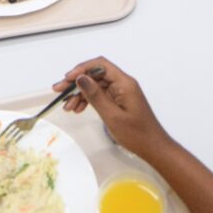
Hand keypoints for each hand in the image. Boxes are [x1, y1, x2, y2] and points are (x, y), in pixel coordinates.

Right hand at [55, 57, 170, 157]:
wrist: (153, 147)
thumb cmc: (137, 134)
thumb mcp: (112, 116)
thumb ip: (95, 96)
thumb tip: (81, 78)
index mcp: (124, 83)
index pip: (100, 65)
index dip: (82, 69)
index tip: (67, 79)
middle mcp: (123, 84)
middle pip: (95, 75)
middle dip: (76, 82)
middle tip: (59, 91)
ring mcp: (121, 92)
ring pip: (96, 85)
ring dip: (80, 93)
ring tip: (68, 106)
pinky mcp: (119, 100)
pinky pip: (100, 95)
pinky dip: (88, 100)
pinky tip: (78, 108)